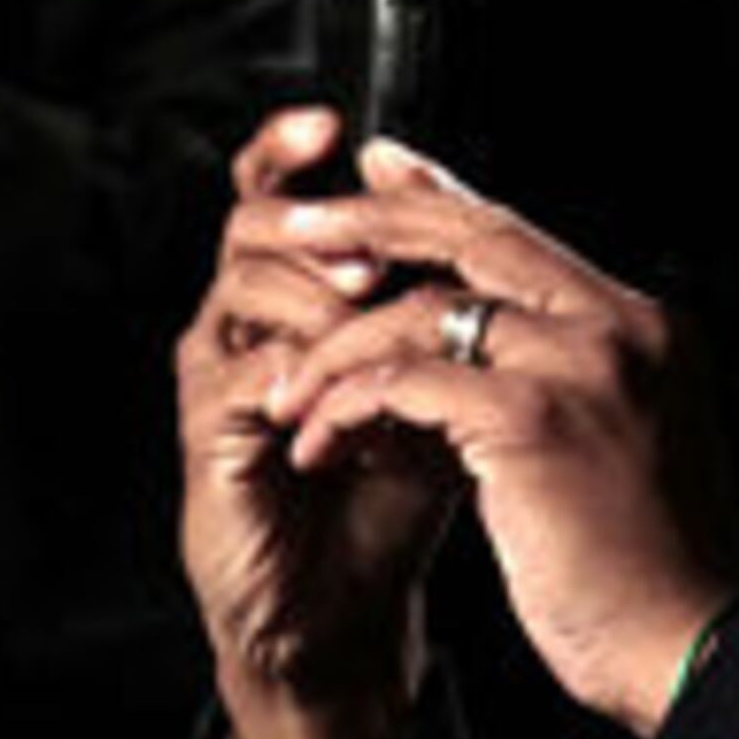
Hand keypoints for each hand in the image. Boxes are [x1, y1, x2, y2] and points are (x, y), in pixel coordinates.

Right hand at [177, 110, 458, 738]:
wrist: (347, 610)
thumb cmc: (395, 501)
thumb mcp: (446, 390)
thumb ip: (460, 319)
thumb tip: (527, 249)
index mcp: (306, 292)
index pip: (291, 190)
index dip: (302, 149)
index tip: (348, 128)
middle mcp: (255, 318)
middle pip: (255, 215)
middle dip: (318, 216)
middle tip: (373, 246)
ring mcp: (225, 369)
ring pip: (246, 281)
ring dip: (318, 288)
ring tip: (370, 307)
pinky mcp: (211, 431)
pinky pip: (244, 370)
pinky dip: (303, 369)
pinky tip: (350, 391)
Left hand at [252, 144, 729, 736]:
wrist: (690, 646)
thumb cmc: (654, 570)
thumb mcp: (625, 444)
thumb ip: (568, 381)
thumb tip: (484, 344)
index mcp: (648, 329)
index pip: (526, 235)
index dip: (442, 199)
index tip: (380, 172)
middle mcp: (622, 328)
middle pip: (476, 236)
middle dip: (372, 222)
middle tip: (298, 221)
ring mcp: (580, 366)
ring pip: (426, 313)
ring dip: (342, 349)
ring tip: (295, 391)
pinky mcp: (530, 419)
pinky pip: (406, 381)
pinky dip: (350, 402)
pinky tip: (322, 436)